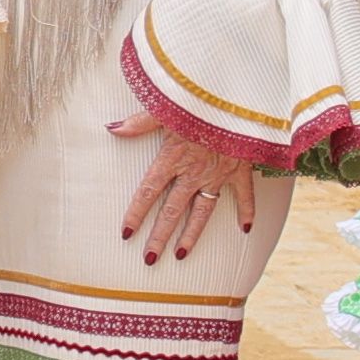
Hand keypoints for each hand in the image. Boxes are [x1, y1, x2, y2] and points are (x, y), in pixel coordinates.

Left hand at [110, 107, 269, 263]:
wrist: (239, 100)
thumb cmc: (199, 101)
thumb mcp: (166, 107)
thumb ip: (139, 122)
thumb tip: (111, 128)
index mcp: (172, 158)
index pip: (148, 191)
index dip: (136, 213)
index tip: (126, 234)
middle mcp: (193, 172)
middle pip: (172, 211)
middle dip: (159, 237)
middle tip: (149, 259)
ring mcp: (218, 174)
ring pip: (202, 211)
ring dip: (192, 234)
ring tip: (181, 255)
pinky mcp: (240, 170)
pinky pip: (245, 195)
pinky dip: (247, 211)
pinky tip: (245, 230)